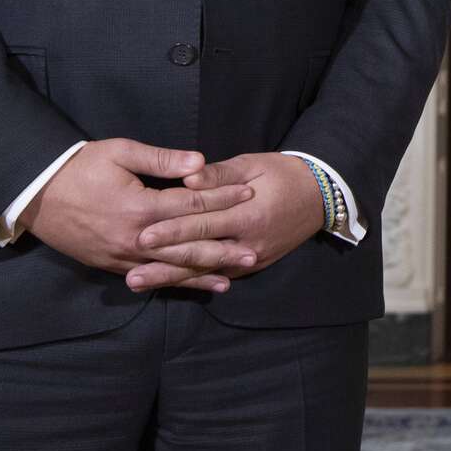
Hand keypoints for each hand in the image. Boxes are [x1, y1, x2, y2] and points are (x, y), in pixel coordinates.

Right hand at [21, 139, 258, 292]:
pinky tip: (190, 284)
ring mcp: (122, 256)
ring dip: (202, 273)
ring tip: (231, 278)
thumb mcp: (120, 152)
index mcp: (141, 207)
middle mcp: (135, 238)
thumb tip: (200, 162)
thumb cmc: (80, 166)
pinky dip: (172, 281)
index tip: (249, 193)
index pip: (192, 205)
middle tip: (252, 252)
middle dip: (222, 248)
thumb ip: (162, 159)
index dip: (223, 198)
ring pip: (170, 268)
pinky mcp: (111, 265)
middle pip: (187, 245)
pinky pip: (149, 276)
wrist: (35, 193)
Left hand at [124, 153, 325, 292]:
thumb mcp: (252, 165)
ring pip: (205, 271)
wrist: (319, 196)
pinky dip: (193, 280)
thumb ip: (219, 175)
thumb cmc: (282, 174)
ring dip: (171, 279)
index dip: (172, 231)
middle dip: (163, 265)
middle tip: (131, 273)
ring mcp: (251, 257)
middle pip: (199, 255)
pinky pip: (218, 274)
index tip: (142, 236)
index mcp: (248, 214)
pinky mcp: (252, 265)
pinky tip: (169, 285)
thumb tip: (188, 179)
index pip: (203, 225)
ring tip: (140, 283)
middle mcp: (248, 242)